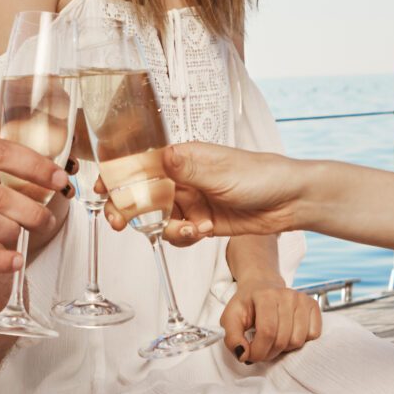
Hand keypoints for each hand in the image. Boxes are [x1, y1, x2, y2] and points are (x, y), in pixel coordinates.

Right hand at [103, 142, 307, 245]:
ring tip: (192, 230)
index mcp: (183, 158)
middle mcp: (183, 179)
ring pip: (160, 219)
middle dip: (129, 209)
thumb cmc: (261, 175)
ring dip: (168, 228)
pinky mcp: (203, 223)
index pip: (142, 164)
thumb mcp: (221, 171)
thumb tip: (161, 157)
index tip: (103, 188)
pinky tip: (204, 232)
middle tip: (119, 222)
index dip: (119, 176)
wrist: (291, 200)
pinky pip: (180, 233)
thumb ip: (187, 169)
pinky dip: (186, 237)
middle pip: (143, 194)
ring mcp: (192, 202)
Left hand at [221, 277, 321, 364]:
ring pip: (298, 340)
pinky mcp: (313, 305)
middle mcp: (287, 295)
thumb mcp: (230, 319)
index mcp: (265, 296)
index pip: (267, 332)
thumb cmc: (247, 304)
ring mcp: (302, 299)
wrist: (262, 286)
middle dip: (269, 352)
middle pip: (283, 339)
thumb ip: (232, 339)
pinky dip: (301, 341)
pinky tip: (289, 333)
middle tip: (261, 349)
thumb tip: (243, 355)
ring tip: (274, 340)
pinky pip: (313, 334)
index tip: (250, 356)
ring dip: (284, 348)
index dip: (259, 351)